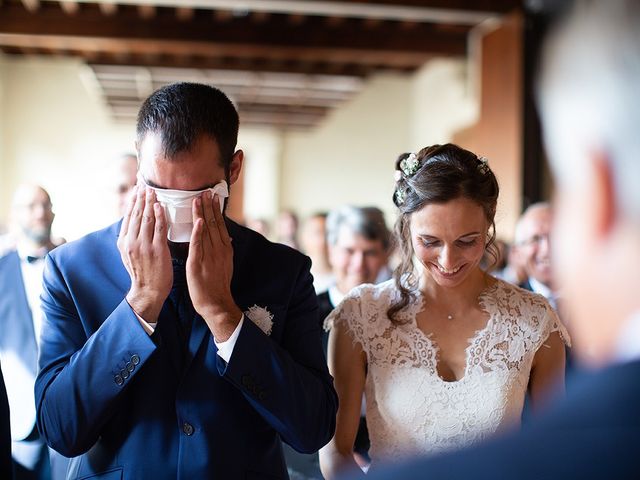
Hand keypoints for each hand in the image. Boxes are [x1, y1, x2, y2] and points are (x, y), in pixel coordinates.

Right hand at [118, 185, 172, 321]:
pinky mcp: (157, 250)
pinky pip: (159, 229)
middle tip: (144, 184)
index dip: (132, 201)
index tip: (136, 189)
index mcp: (124, 242)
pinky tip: (160, 205)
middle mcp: (131, 242)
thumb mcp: (129, 254)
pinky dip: (159, 215)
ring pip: (147, 218)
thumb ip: (131, 238)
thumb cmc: (142, 273)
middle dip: (140, 197)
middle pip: (137, 214)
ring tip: (152, 190)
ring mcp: (144, 246)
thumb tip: (132, 223)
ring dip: (150, 202)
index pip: (128, 217)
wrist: (148, 291)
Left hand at [186, 191, 241, 340]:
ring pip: (206, 230)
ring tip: (199, 199)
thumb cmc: (217, 285)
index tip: (213, 196)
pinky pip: (198, 245)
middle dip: (209, 206)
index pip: (220, 225)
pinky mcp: (198, 264)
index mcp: (224, 249)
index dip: (216, 210)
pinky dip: (198, 232)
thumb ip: (222, 249)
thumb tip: (224, 237)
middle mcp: (218, 250)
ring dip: (202, 214)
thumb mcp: (224, 264)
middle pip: (214, 224)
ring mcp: (209, 256)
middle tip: (206, 191)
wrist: (216, 304)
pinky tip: (197, 221)